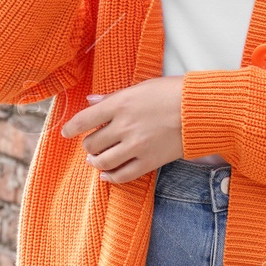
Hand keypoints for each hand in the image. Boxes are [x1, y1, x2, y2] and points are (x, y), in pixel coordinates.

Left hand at [59, 74, 186, 184]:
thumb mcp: (140, 87)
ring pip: (103, 162)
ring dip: (96, 162)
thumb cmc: (172, 92)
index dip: (71, 127)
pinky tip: (107, 175)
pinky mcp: (148, 161)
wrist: (199, 110)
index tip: (65, 132)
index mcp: (120, 104)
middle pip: (92, 143)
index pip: (84, 119)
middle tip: (92, 143)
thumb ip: (114, 97)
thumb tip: (91, 101)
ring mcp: (136, 146)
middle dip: (88, 144)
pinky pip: (122, 175)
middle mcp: (124, 126)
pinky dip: (111, 177)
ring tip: (95, 159)